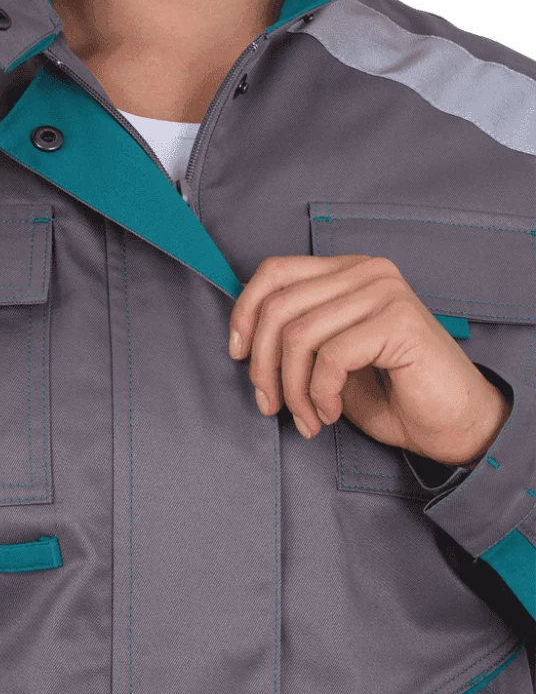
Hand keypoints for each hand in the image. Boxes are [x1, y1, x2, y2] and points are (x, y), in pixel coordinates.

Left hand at [228, 255, 510, 464]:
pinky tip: (331, 412)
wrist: (456, 424)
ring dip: (292, 389)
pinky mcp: (398, 322)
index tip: (237, 355)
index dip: (245, 312)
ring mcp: (384, 292)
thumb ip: (297, 334)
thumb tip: (241, 339)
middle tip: (269, 405)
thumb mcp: (330, 355)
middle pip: (279, 306)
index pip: (275, 271)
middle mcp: (366, 271)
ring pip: (299, 335)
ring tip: (306, 417)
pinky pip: (330, 357)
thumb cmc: (393, 392)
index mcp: (347, 269)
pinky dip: (320, 393)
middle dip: (263, 364)